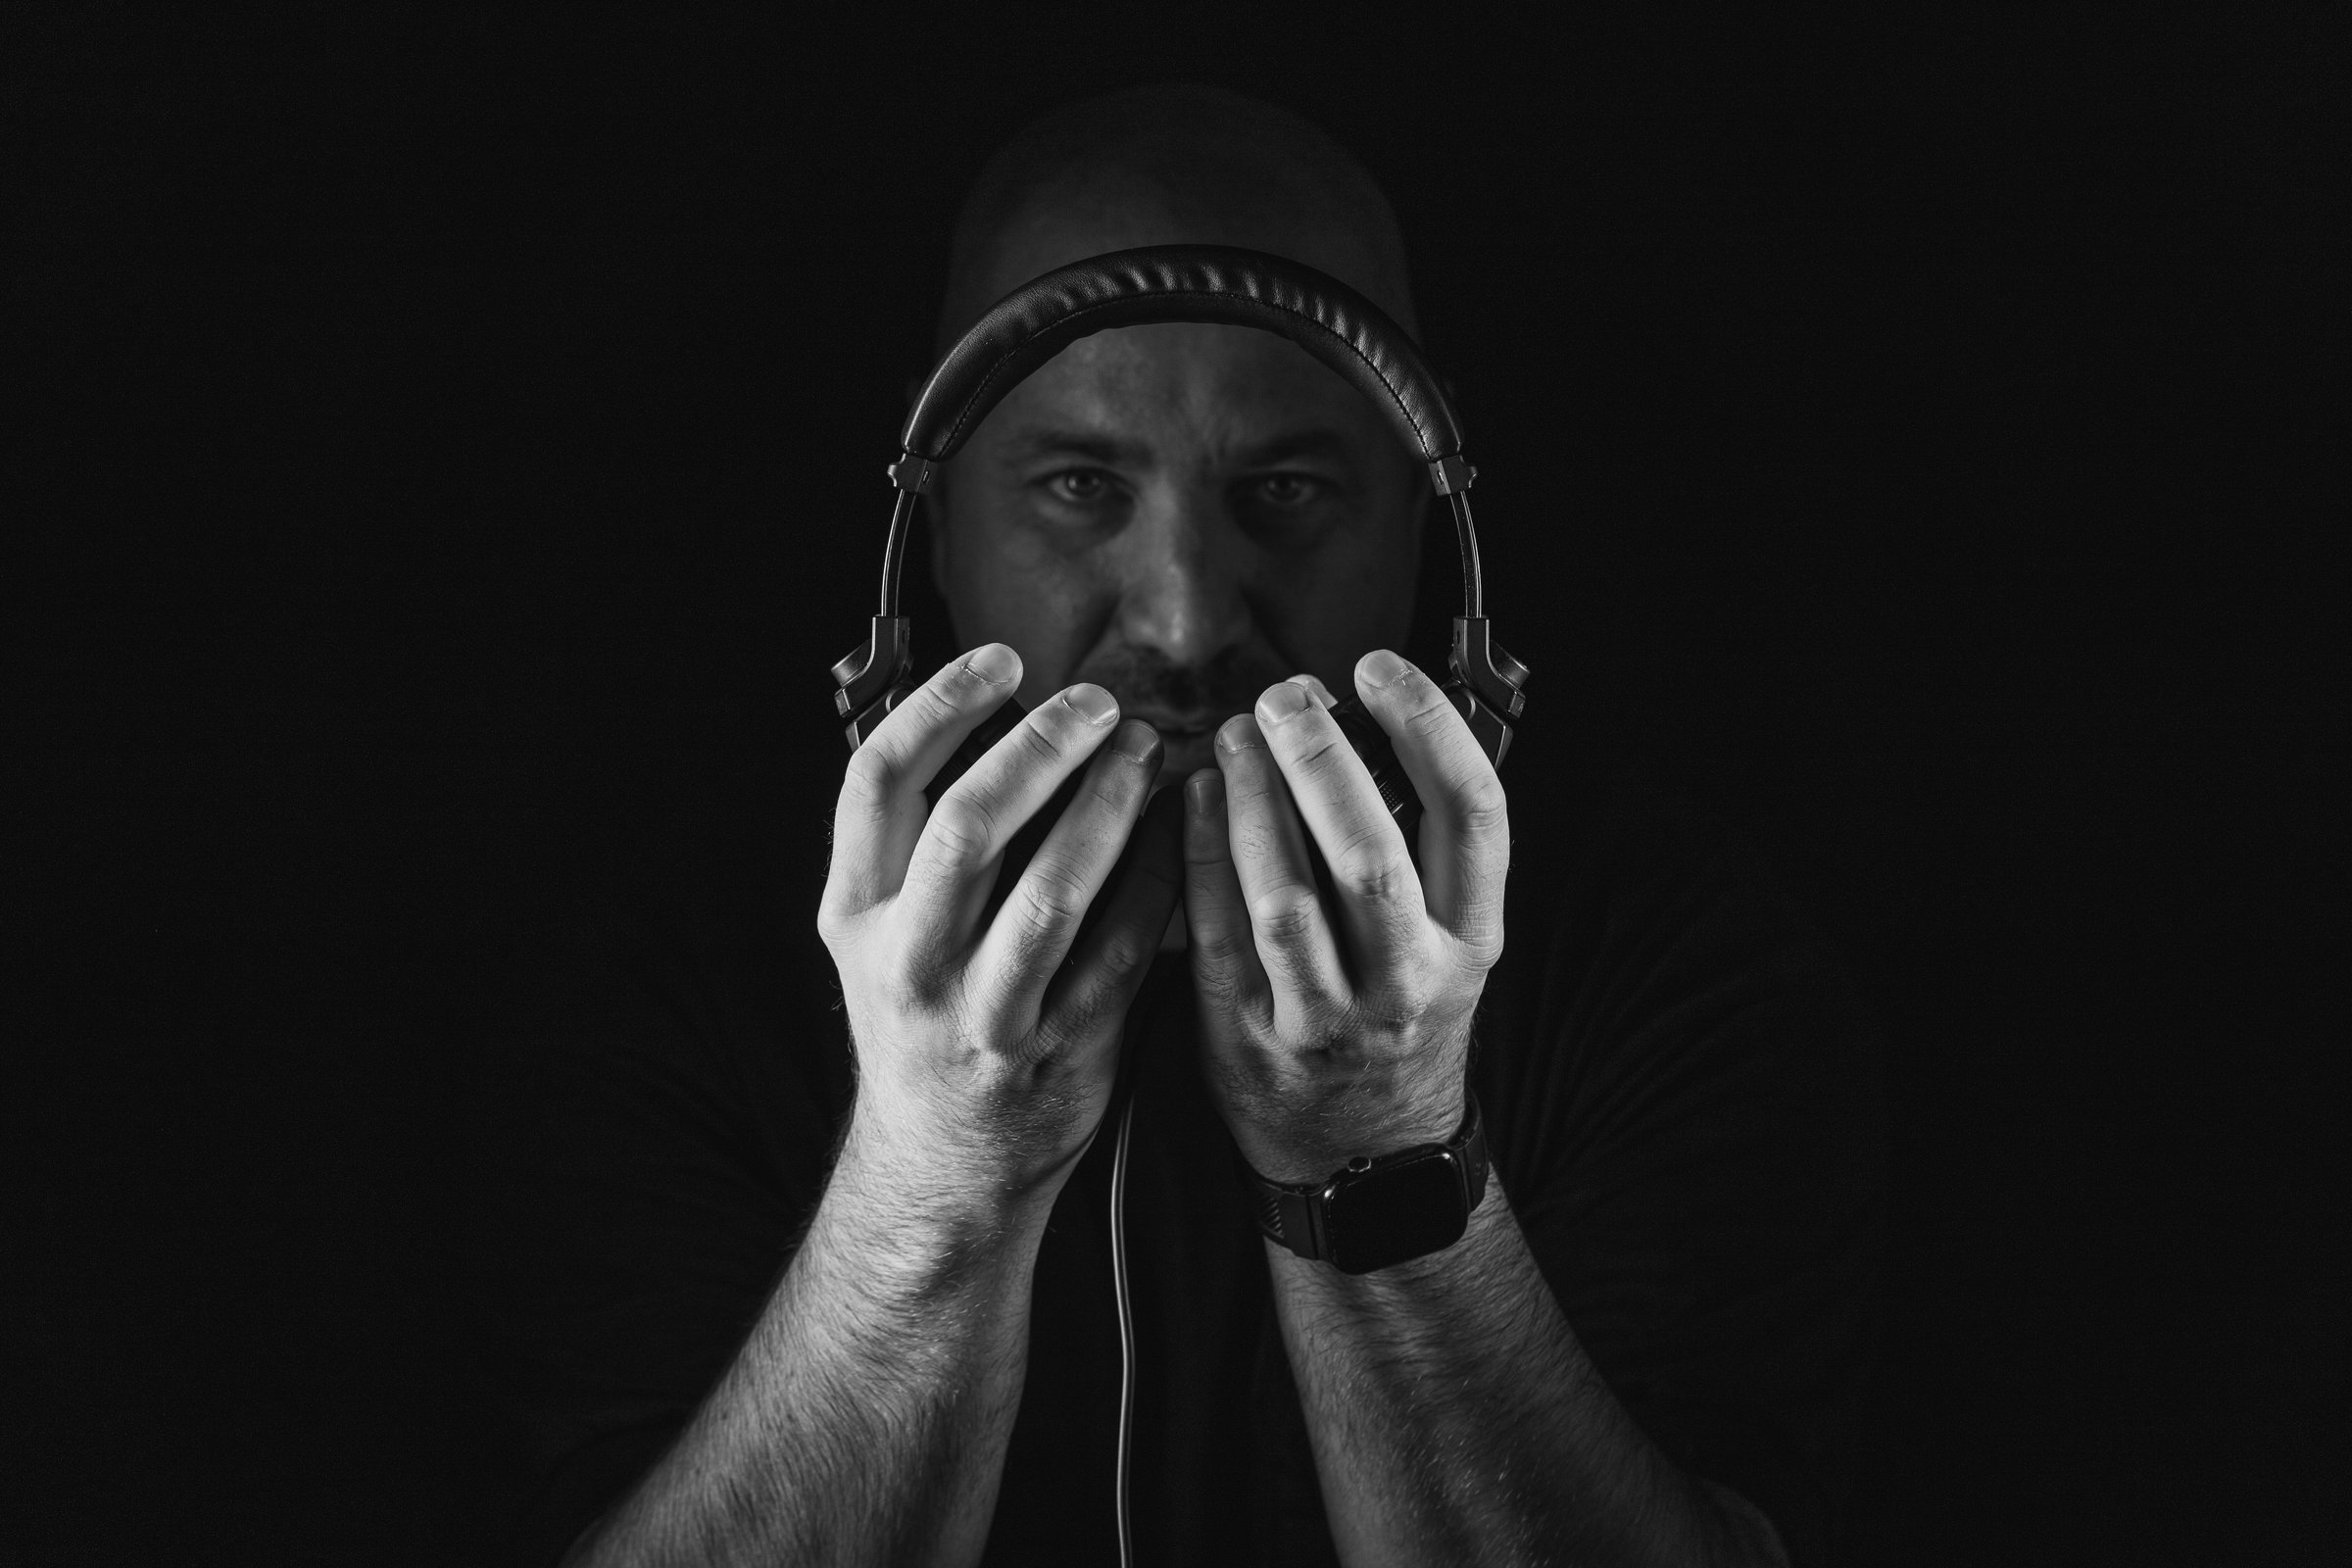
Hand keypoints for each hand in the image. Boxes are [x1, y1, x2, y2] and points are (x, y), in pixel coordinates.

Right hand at [819, 643, 1182, 1202]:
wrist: (941, 1168)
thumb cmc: (924, 1025)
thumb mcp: (880, 935)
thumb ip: (917, 844)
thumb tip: (1000, 717)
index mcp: (855, 912)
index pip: (877, 781)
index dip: (938, 707)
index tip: (997, 662)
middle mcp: (907, 961)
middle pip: (968, 824)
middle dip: (1040, 749)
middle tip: (1095, 704)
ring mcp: (983, 1012)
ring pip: (1052, 891)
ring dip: (1109, 808)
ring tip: (1145, 751)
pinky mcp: (1058, 1049)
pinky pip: (1120, 948)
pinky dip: (1154, 880)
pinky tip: (1177, 831)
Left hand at [1182, 649, 1509, 1181]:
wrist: (1363, 1154)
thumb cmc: (1399, 1020)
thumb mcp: (1448, 943)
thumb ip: (1421, 850)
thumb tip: (1361, 721)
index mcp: (1470, 939)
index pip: (1472, 812)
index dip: (1428, 727)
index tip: (1380, 670)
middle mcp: (1408, 982)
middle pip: (1370, 854)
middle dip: (1321, 762)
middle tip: (1286, 699)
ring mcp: (1327, 1017)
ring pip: (1285, 897)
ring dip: (1253, 801)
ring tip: (1234, 736)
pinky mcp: (1249, 1036)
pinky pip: (1218, 932)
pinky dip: (1201, 853)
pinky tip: (1192, 796)